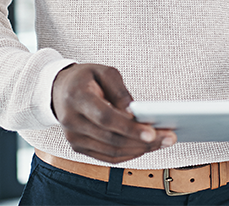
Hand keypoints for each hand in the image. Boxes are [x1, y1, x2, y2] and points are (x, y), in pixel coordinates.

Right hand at [51, 63, 176, 163]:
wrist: (59, 90)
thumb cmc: (86, 78)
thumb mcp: (104, 71)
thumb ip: (120, 90)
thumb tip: (133, 112)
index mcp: (78, 99)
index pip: (106, 118)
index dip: (130, 128)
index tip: (153, 132)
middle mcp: (73, 122)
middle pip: (112, 139)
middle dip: (143, 141)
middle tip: (170, 138)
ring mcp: (74, 138)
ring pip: (112, 151)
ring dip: (140, 150)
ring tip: (164, 142)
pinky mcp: (79, 147)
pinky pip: (107, 156)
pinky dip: (129, 154)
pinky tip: (146, 147)